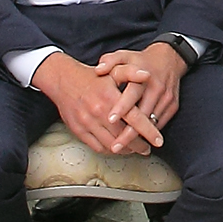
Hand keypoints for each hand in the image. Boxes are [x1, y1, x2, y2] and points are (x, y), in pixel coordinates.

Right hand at [35, 52, 156, 153]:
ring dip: (125, 150)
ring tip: (134, 149)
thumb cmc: (92, 77)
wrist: (64, 81)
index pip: (134, 119)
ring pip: (111, 144)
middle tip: (147, 148)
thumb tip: (147, 75)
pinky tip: (117, 148)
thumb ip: (131, 73)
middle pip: (124, 136)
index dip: (148, 131)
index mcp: (109, 97)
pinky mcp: (78, 130)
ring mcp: (87, 122)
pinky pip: (97, 147)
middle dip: (138, 145)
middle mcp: (98, 112)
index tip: (159, 141)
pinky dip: (109, 150)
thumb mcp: (113, 71)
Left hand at [94, 42, 188, 143]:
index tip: (110, 119)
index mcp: (143, 77)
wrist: (169, 59)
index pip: (132, 94)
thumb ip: (110, 61)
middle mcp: (157, 89)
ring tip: (124, 150)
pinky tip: (137, 143)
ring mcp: (166, 99)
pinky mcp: (172, 107)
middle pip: (143, 115)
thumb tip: (98, 69)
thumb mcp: (125, 56)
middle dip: (129, 133)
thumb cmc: (141, 61)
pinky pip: (160, 124)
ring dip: (139, 138)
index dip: (121, 107)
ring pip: (152, 124)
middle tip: (115, 146)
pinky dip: (148, 134)